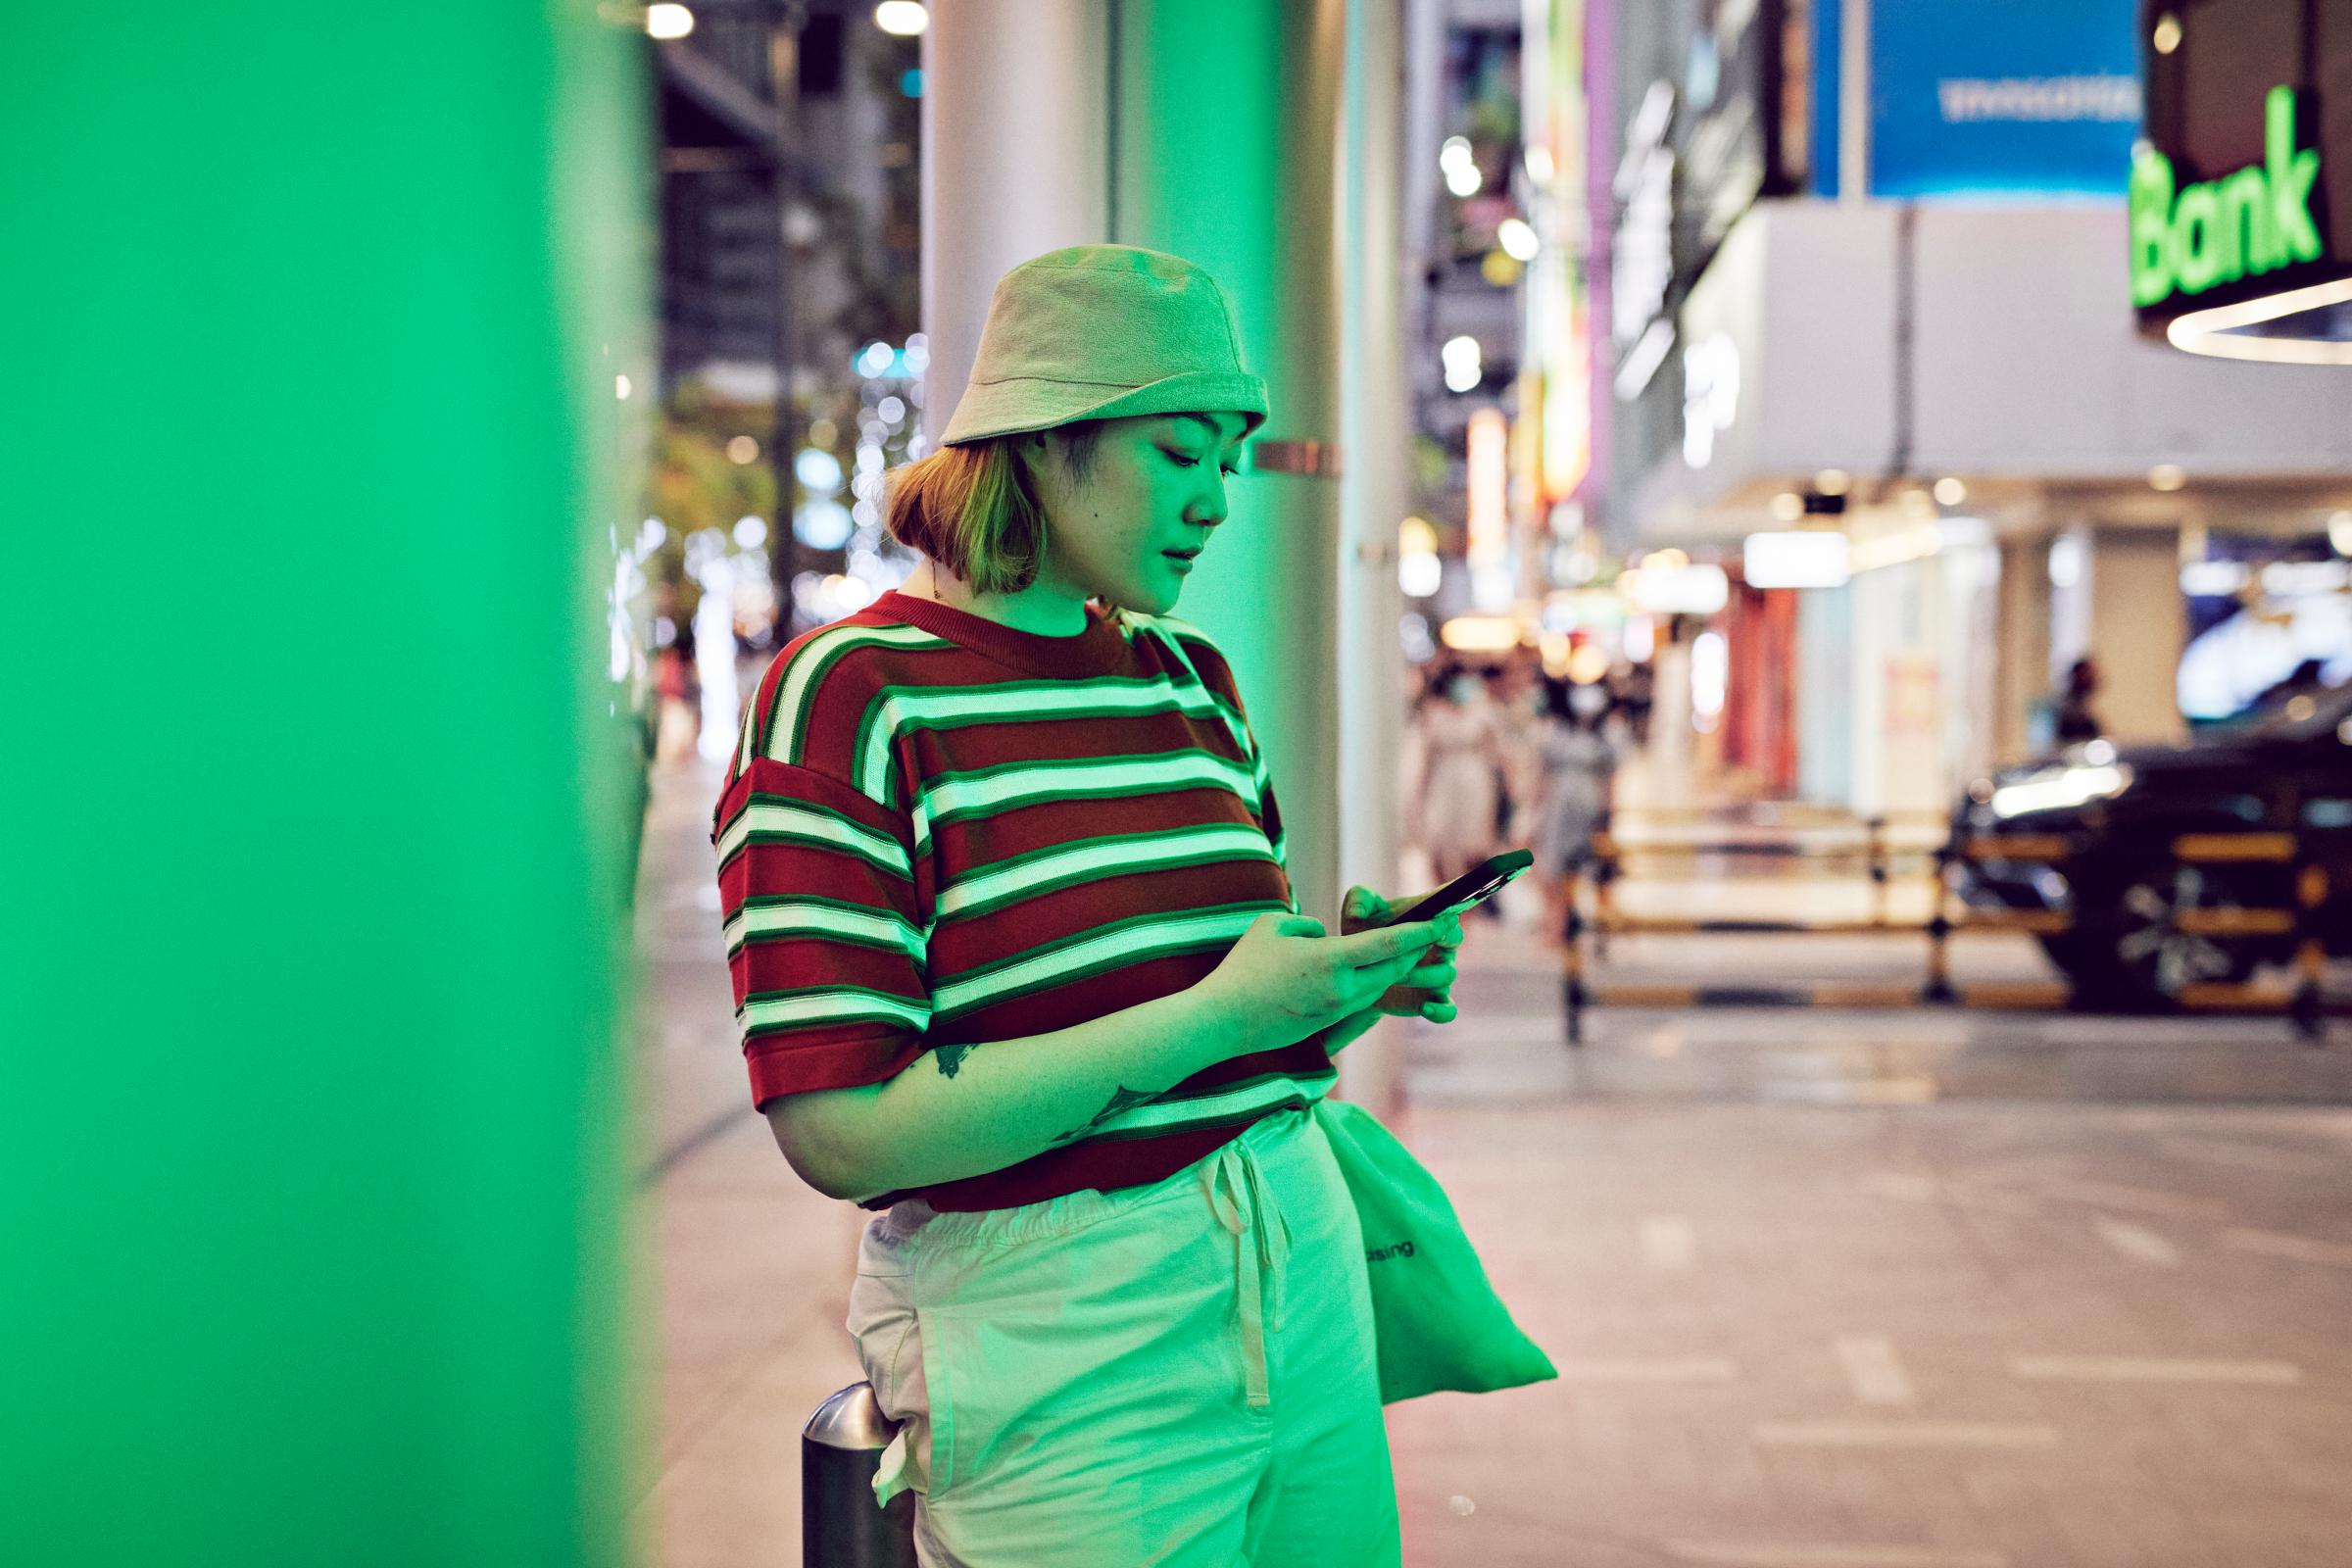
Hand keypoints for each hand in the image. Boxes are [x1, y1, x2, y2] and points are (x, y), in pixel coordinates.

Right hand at [1196, 909, 1460, 1055]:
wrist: (1224, 1020)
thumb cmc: (1244, 968)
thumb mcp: (1273, 926)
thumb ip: (1307, 924)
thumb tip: (1325, 935)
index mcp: (1332, 960)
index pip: (1388, 944)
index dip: (1418, 932)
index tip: (1439, 921)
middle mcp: (1342, 988)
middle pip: (1392, 969)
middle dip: (1413, 951)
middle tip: (1429, 933)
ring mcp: (1336, 1009)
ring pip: (1379, 987)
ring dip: (1394, 969)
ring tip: (1406, 952)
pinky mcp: (1327, 1023)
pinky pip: (1360, 1000)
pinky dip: (1372, 984)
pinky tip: (1371, 973)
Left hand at [1341, 886, 1461, 1023]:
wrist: (1354, 976)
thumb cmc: (1362, 938)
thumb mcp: (1356, 918)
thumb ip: (1358, 901)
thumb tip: (1360, 910)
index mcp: (1426, 922)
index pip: (1447, 911)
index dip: (1448, 913)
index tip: (1441, 918)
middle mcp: (1438, 947)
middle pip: (1454, 940)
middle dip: (1439, 941)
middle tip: (1418, 945)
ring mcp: (1436, 975)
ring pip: (1446, 974)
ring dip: (1423, 974)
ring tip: (1396, 976)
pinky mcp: (1431, 1000)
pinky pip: (1448, 1010)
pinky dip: (1441, 1011)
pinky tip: (1425, 1008)